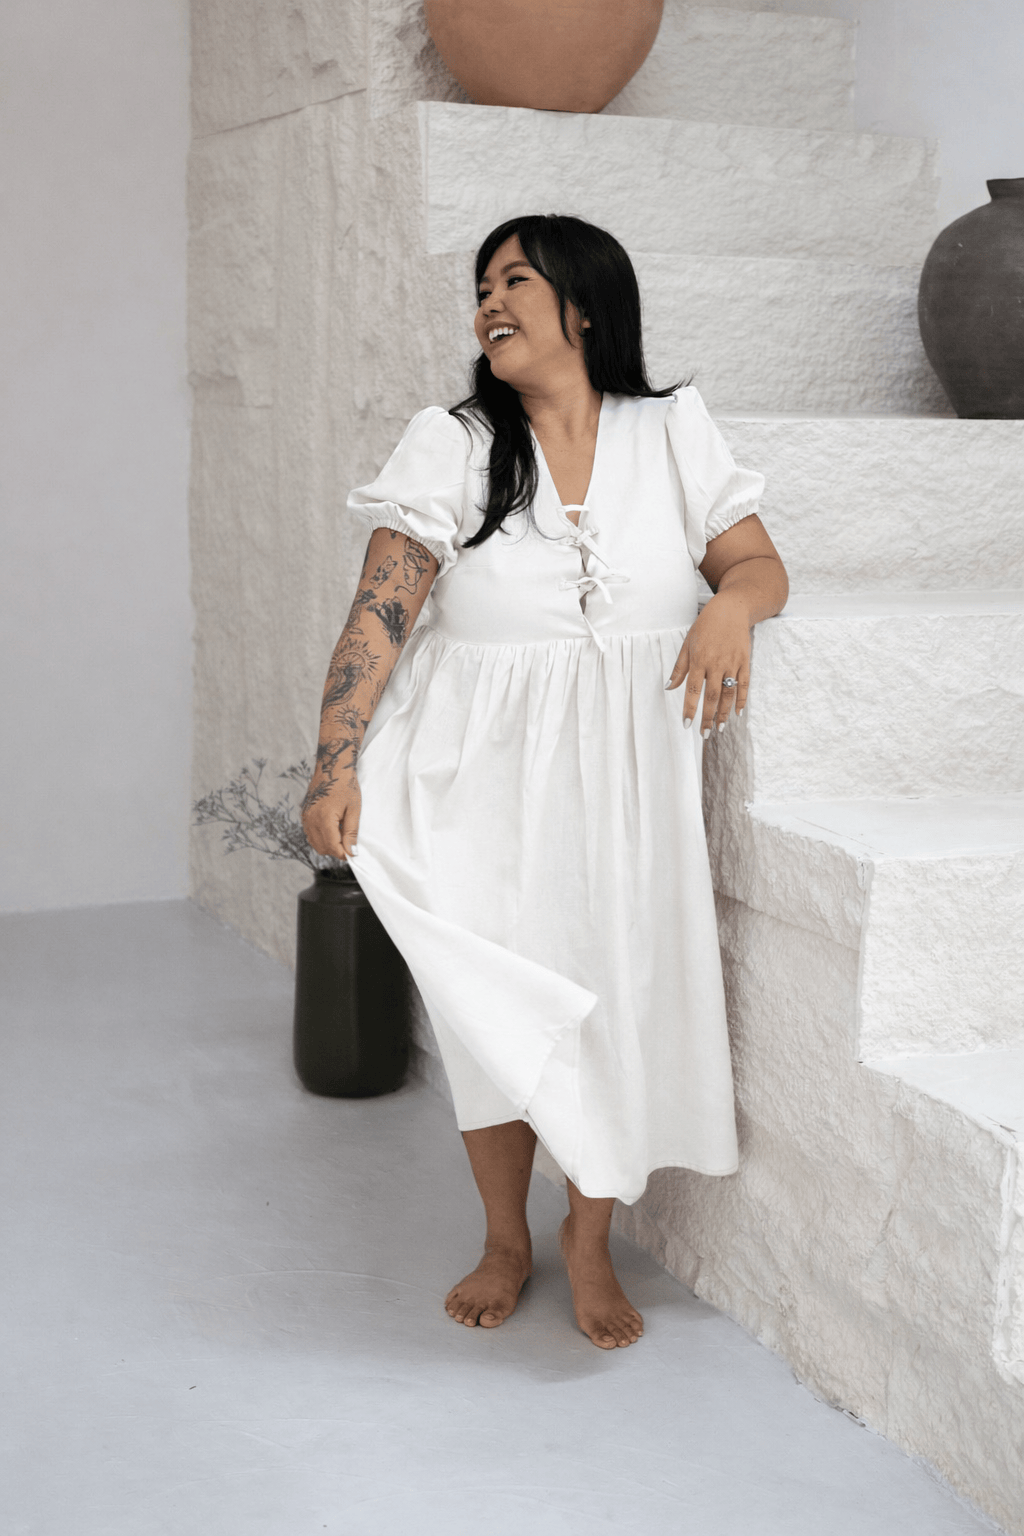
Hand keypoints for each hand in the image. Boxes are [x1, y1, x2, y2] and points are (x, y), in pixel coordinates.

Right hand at [301, 769, 360, 860]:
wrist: (332, 767)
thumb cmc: (346, 786)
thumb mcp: (353, 810)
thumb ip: (351, 832)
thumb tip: (352, 852)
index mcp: (324, 819)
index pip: (332, 847)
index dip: (344, 854)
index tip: (353, 854)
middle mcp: (311, 820)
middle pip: (322, 848)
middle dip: (336, 850)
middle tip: (349, 844)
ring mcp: (305, 817)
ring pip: (315, 843)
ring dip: (328, 845)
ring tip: (341, 834)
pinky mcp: (304, 815)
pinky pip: (310, 834)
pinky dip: (321, 837)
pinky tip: (332, 829)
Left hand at [665, 593, 750, 735]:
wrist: (731, 609)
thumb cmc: (705, 626)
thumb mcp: (687, 644)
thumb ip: (679, 668)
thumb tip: (669, 688)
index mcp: (699, 659)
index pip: (692, 690)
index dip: (690, 708)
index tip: (687, 724)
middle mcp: (716, 663)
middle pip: (712, 696)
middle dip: (708, 717)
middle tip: (705, 734)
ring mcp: (732, 663)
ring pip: (729, 693)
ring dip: (724, 713)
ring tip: (719, 728)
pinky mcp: (745, 661)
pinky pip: (744, 684)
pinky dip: (742, 699)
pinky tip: (737, 713)